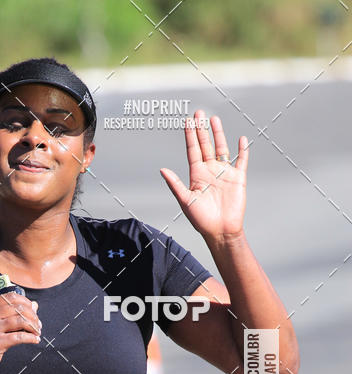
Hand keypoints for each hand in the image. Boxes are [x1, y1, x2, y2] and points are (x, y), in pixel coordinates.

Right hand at [0, 293, 40, 373]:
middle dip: (32, 315)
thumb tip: (34, 305)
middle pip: (18, 308)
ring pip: (20, 321)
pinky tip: (35, 340)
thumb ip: (12, 313)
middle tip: (38, 323)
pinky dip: (31, 338)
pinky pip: (19, 337)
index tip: (33, 310)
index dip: (25, 302)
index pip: (10, 297)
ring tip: (37, 331)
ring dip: (33, 326)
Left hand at [160, 110, 248, 240]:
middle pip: (206, 145)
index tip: (187, 121)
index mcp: (196, 175)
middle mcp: (210, 171)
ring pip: (221, 148)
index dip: (190, 136)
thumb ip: (175, 184)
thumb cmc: (201, 219)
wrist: (221, 230)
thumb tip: (162, 169)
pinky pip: (241, 160)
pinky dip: (242, 150)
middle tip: (199, 113)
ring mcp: (224, 173)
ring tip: (214, 119)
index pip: (193, 150)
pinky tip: (241, 139)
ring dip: (218, 134)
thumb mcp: (186, 201)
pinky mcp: (238, 178)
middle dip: (202, 129)